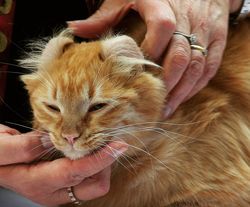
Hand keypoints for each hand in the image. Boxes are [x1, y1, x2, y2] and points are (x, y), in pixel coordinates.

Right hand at [0, 124, 127, 205]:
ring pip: (95, 183)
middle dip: (105, 164)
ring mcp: (61, 190)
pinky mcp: (65, 185)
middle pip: (95, 186)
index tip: (119, 146)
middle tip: (101, 141)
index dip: (101, 158)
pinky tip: (89, 149)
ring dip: (102, 163)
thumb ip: (27, 145)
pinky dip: (95, 164)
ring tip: (95, 142)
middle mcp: (54, 192)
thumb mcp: (1, 147)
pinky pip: (89, 179)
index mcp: (38, 183)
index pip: (77, 172)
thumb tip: (56, 139)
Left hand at [68, 0, 241, 116]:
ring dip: (182, 90)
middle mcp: (188, 17)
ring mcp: (205, 29)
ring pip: (197, 65)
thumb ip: (105, 14)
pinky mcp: (217, 38)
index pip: (162, 28)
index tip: (137, 75)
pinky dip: (198, 84)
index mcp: (163, 4)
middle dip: (167, 83)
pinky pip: (211, 65)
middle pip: (181, 54)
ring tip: (167, 109)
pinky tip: (184, 96)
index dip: (151, 53)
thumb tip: (75, 28)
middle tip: (153, 104)